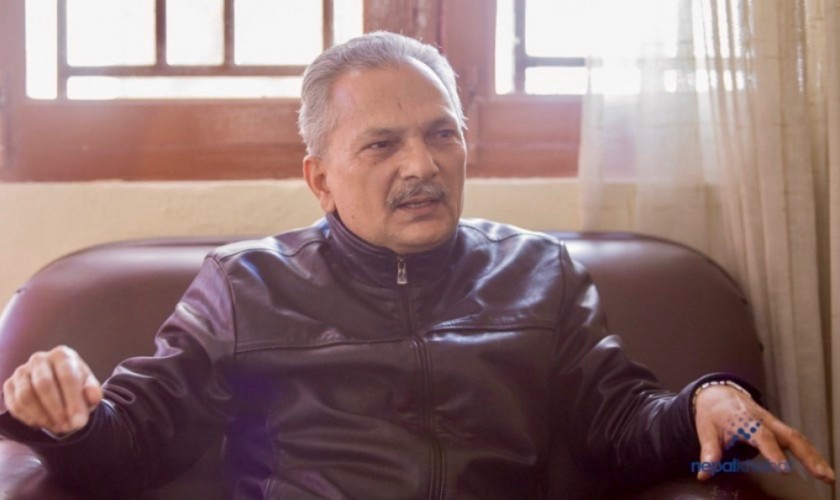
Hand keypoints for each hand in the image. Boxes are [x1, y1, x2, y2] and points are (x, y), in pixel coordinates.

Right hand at [3, 346, 102, 434]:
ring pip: (25, 396)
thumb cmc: (77, 386)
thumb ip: (93, 392)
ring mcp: (22, 371)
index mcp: (62, 355)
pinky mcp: (10, 385)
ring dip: (42, 416)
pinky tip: (43, 424)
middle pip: (44, 385)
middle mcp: (39, 359)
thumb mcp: (89, 388)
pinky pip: (14, 404)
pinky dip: (28, 418)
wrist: (58, 386)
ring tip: (57, 427)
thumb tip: (93, 398)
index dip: (74, 402)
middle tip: (67, 427)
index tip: (79, 423)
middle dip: (56, 410)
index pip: (67, 377)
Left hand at [694, 385, 834, 482]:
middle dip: (807, 456)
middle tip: (821, 475)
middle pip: (790, 436)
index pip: (762, 437)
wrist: (719, 394)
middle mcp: (765, 422)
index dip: (773, 452)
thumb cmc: (713, 414)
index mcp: (746, 421)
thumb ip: (709, 451)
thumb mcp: (706, 430)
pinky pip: (798, 440)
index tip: (783, 468)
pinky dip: (811, 454)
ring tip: (828, 477)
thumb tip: (705, 474)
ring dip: (815, 457)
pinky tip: (821, 469)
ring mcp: (774, 425)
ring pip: (799, 439)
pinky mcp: (779, 429)